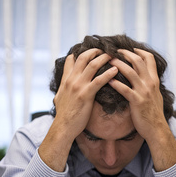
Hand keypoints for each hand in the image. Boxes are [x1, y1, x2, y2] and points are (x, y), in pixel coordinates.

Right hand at [39, 49, 116, 171]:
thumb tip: (64, 84)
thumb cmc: (64, 115)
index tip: (93, 49)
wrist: (63, 127)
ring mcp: (78, 86)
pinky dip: (108, 73)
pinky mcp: (85, 94)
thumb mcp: (60, 97)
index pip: (72, 60)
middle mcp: (71, 80)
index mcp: (66, 80)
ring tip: (114, 55)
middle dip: (96, 51)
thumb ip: (63, 87)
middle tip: (106, 49)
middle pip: (84, 58)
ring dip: (104, 58)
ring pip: (92, 65)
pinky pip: (99, 80)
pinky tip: (116, 70)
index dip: (82, 52)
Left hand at [108, 48, 175, 170]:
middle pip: (138, 61)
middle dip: (125, 53)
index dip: (138, 51)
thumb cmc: (153, 113)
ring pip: (130, 72)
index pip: (149, 58)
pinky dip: (115, 83)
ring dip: (117, 64)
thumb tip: (143, 76)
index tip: (129, 48)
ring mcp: (144, 92)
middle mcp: (150, 83)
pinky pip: (125, 89)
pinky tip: (107, 80)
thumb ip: (150, 84)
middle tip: (114, 51)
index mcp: (154, 80)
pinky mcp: (137, 101)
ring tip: (107, 60)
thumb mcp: (155, 95)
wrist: (157, 128)